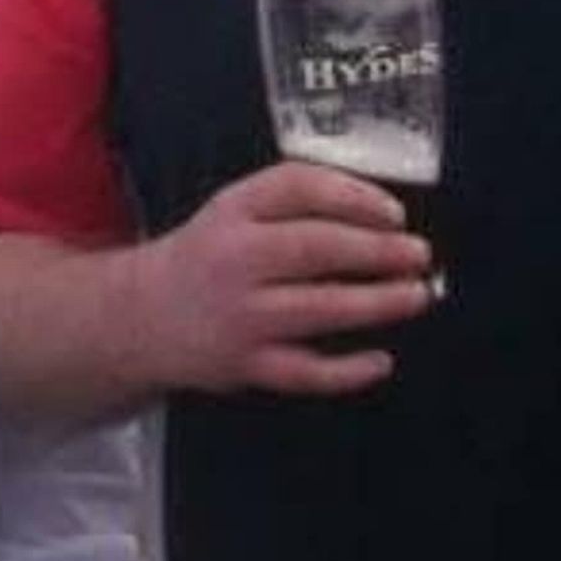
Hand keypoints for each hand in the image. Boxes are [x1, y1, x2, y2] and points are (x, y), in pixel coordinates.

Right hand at [133, 159, 433, 397]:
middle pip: (315, 248)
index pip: (297, 188)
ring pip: (318, 309)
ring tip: (417, 295)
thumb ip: (295, 200)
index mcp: (235, 210)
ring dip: (376, 303)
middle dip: (377, 251)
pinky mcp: (244, 365)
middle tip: (419, 254)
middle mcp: (235, 259)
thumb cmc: (211, 255)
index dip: (354, 197)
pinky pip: (303, 372)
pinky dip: (346, 370)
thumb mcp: (237, 209)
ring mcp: (240, 316)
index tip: (395, 212)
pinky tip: (381, 360)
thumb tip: (382, 214)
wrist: (141, 318)